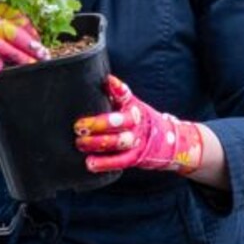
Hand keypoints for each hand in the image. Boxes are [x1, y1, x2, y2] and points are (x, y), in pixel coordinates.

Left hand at [76, 75, 200, 174]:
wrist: (165, 142)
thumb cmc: (138, 120)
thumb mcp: (131, 105)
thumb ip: (116, 95)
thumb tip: (104, 80)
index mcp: (133, 107)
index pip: (126, 96)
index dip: (117, 89)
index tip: (108, 82)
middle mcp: (136, 123)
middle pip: (120, 122)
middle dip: (98, 124)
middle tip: (78, 127)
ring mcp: (136, 141)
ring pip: (119, 142)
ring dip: (98, 144)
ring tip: (80, 143)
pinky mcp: (135, 158)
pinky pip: (120, 161)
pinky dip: (105, 163)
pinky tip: (90, 163)